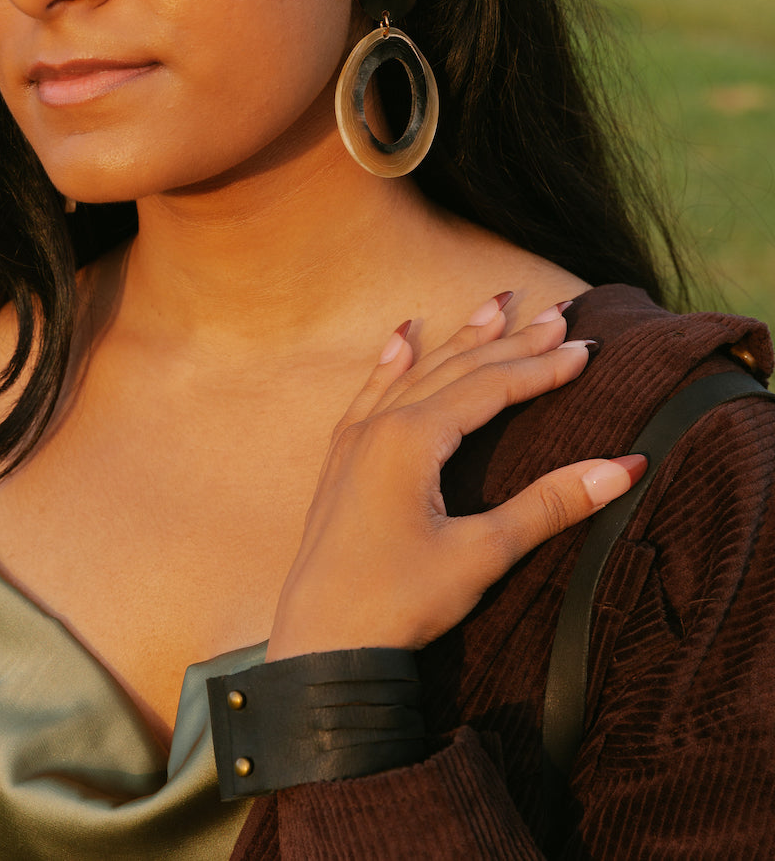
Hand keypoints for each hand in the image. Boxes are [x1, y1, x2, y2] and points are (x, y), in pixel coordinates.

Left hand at [266, 301, 644, 660]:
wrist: (321, 645)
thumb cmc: (399, 601)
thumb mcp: (482, 553)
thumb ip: (549, 504)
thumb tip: (626, 466)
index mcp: (413, 439)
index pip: (491, 387)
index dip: (541, 368)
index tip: (586, 349)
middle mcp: (382, 425)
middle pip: (458, 369)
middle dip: (511, 341)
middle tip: (557, 312)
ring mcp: (356, 439)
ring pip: (418, 371)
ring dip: (461, 339)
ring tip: (495, 303)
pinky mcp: (342, 461)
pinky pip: (373, 391)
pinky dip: (395, 360)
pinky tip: (403, 336)